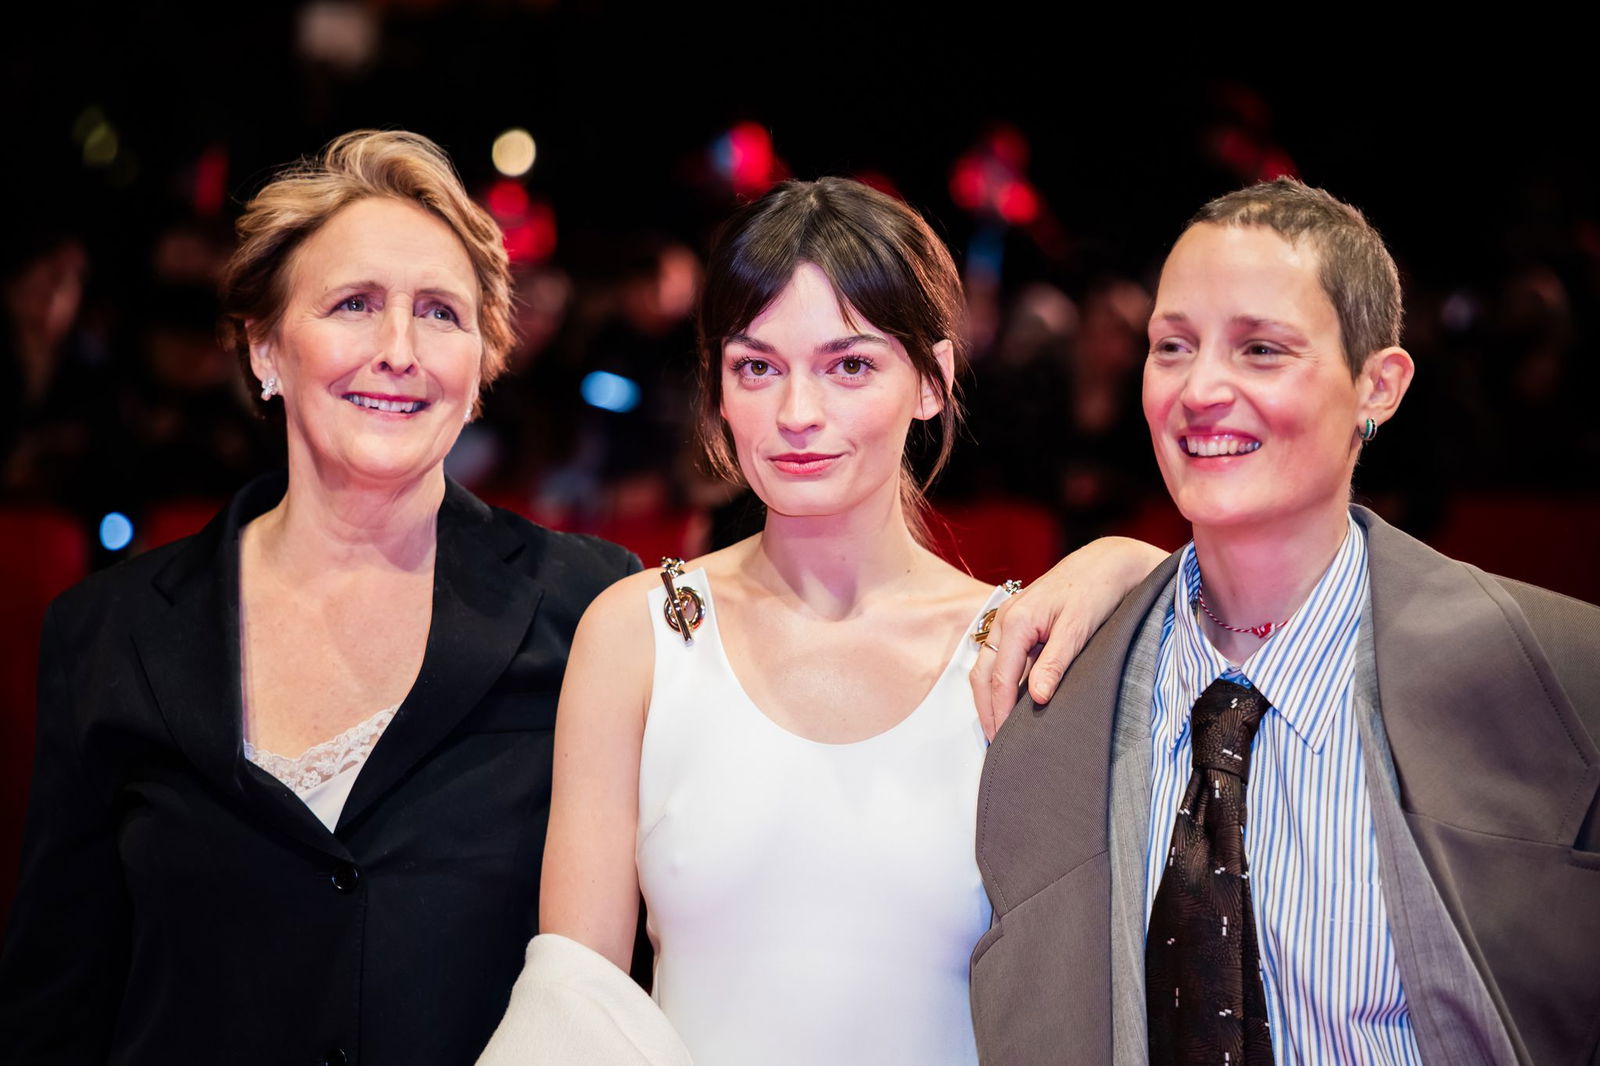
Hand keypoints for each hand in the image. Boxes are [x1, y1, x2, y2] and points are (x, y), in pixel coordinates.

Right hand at [971, 536, 1167, 738]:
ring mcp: (1008, 617)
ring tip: (998, 725)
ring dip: (989, 695)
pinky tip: (1010, 697)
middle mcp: (1005, 618)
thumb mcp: (1079, 629)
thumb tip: (1036, 698)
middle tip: (995, 741)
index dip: (999, 711)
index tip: (1003, 740)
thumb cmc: (1096, 590)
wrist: (1109, 561)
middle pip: (983, 673)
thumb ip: (1055, 664)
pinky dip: (999, 680)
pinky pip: (999, 655)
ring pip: (987, 664)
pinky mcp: (1018, 620)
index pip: (999, 677)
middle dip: (986, 708)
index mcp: (1017, 621)